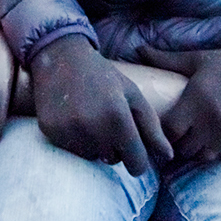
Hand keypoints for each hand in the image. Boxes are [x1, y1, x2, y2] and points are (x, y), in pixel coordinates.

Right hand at [30, 35, 171, 174]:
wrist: (61, 57)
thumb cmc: (102, 75)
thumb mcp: (133, 95)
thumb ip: (152, 128)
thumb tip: (169, 156)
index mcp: (117, 118)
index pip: (136, 163)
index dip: (138, 160)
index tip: (135, 152)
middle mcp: (92, 128)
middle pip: (113, 160)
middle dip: (115, 147)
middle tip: (107, 121)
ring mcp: (69, 132)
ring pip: (91, 156)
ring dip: (95, 144)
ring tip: (90, 118)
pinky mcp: (51, 133)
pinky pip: (71, 150)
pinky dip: (75, 140)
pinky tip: (74, 119)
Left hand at [138, 37, 220, 162]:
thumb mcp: (197, 58)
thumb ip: (166, 58)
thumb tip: (138, 49)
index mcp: (197, 98)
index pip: (170, 131)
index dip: (164, 132)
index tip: (166, 128)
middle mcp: (213, 118)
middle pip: (184, 148)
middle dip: (179, 143)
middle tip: (179, 136)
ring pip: (203, 156)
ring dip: (197, 150)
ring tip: (196, 139)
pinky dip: (216, 152)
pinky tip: (214, 140)